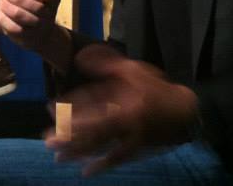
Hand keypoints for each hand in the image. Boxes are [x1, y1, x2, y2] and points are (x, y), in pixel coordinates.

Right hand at [0, 0, 60, 52]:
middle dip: (36, 8)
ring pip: (15, 13)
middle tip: (46, 14)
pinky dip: (25, 30)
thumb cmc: (45, 9)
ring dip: (32, 19)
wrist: (40, 29)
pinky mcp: (0, 20)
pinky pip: (12, 26)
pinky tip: (31, 29)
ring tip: (41, 22)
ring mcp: (1, 5)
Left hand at [45, 44, 198, 175]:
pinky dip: (101, 166)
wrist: (185, 111)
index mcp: (121, 102)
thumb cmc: (156, 88)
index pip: (88, 106)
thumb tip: (80, 59)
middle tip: (47, 141)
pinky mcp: (137, 149)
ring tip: (58, 158)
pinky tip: (86, 172)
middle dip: (68, 136)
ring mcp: (130, 138)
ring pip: (101, 147)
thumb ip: (105, 65)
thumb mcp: (132, 70)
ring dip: (78, 153)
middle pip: (91, 131)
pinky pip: (117, 159)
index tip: (49, 108)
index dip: (69, 108)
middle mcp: (124, 123)